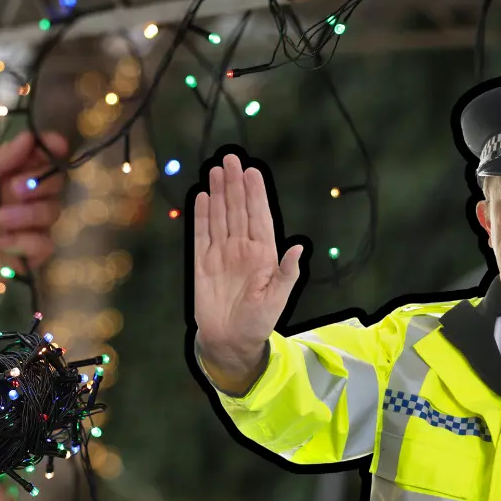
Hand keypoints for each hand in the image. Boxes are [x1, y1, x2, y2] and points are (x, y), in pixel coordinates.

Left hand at [0, 131, 68, 303]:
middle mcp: (16, 200)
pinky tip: (2, 245)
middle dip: (40, 185)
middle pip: (53, 185)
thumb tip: (30, 137)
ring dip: (30, 215)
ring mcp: (20, 229)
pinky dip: (28, 242)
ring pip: (52, 214)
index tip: (58, 145)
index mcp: (1, 177)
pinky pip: (44, 246)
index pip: (37, 159)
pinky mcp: (21, 258)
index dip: (50, 150)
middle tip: (11, 190)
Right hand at [193, 154, 302, 359]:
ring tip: (216, 170)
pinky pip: (202, 235)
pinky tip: (203, 197)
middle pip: (238, 210)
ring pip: (220, 217)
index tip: (252, 171)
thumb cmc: (257, 323)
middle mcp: (242, 249)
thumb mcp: (277, 300)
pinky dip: (202, 216)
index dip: (256, 194)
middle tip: (230, 159)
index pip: (259, 217)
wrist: (230, 341)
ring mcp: (221, 254)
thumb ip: (287, 273)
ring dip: (219, 194)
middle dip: (235, 184)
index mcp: (263, 255)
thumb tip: (298, 247)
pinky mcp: (202, 264)